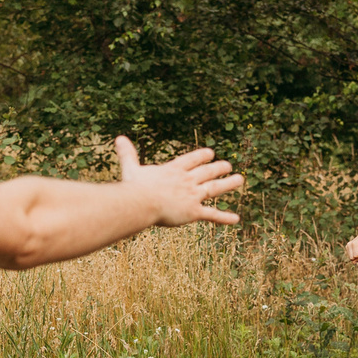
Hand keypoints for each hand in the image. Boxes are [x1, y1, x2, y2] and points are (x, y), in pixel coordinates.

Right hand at [116, 136, 242, 226]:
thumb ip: (127, 154)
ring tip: (240, 180)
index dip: (202, 156)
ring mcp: (192, 196)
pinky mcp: (194, 211)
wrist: (142, 202)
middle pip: (207, 172)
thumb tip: (118, 138)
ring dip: (228, 184)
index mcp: (174, 170)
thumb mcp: (132, 168)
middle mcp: (186, 181)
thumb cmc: (135, 187)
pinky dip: (224, 218)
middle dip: (218, 168)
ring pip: (214, 188)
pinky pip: (212, 215)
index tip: (211, 153)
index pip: (191, 160)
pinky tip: (236, 219)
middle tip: (228, 165)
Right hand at [344, 233, 357, 262]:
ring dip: (356, 255)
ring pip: (351, 258)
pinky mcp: (347, 247)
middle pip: (352, 258)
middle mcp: (349, 245)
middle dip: (357, 256)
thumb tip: (353, 263)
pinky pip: (351, 256)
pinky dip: (354, 254)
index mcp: (354, 244)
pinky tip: (357, 249)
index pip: (356, 256)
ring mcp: (347, 246)